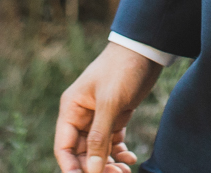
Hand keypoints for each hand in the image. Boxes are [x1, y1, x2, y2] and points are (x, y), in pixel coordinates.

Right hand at [55, 41, 163, 172]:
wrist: (145, 49)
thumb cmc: (122, 69)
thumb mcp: (110, 102)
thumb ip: (100, 136)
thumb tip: (91, 169)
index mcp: (72, 109)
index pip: (64, 147)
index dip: (71, 168)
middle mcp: (82, 116)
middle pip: (82, 153)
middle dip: (95, 168)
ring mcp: (99, 117)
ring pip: (98, 151)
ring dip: (108, 164)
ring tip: (124, 171)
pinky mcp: (116, 117)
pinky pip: (113, 143)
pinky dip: (120, 154)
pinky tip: (130, 159)